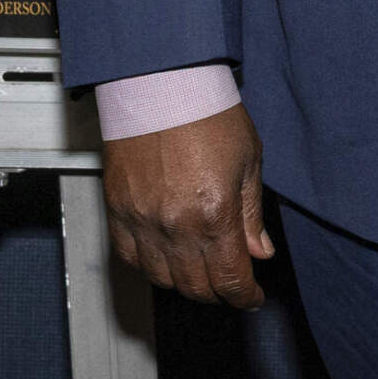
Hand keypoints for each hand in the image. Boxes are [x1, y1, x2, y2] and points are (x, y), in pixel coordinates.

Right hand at [102, 102, 272, 305]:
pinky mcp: (118, 208)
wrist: (161, 82)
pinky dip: (148, 265)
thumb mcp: (248, 160)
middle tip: (228, 283)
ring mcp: (142, 219)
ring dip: (184, 282)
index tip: (251, 296)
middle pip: (197, 287)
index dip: (245, 296)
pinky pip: (129, 256)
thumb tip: (259, 251)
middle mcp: (176, 224)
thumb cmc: (206, 110)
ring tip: (197, 269)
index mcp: (215, 213)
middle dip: (218, 293)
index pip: (230, 280)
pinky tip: (163, 256)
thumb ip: (251, 213)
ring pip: (162, 279)